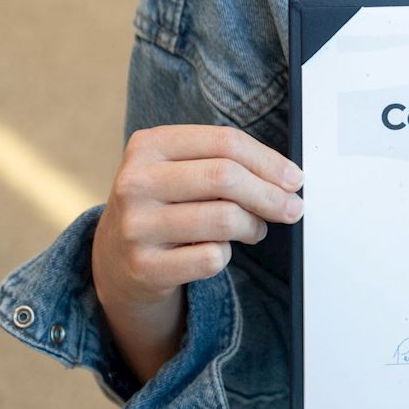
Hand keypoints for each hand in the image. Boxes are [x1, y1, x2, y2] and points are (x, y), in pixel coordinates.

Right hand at [93, 124, 304, 311]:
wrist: (114, 259)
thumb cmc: (163, 204)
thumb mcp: (180, 170)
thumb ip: (225, 162)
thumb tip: (287, 179)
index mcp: (148, 145)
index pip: (225, 142)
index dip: (269, 161)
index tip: (295, 178)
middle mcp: (136, 182)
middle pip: (226, 178)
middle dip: (270, 194)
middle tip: (292, 208)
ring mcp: (136, 226)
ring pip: (224, 219)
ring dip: (253, 226)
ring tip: (254, 229)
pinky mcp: (143, 267)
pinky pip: (211, 259)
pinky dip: (226, 256)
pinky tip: (217, 252)